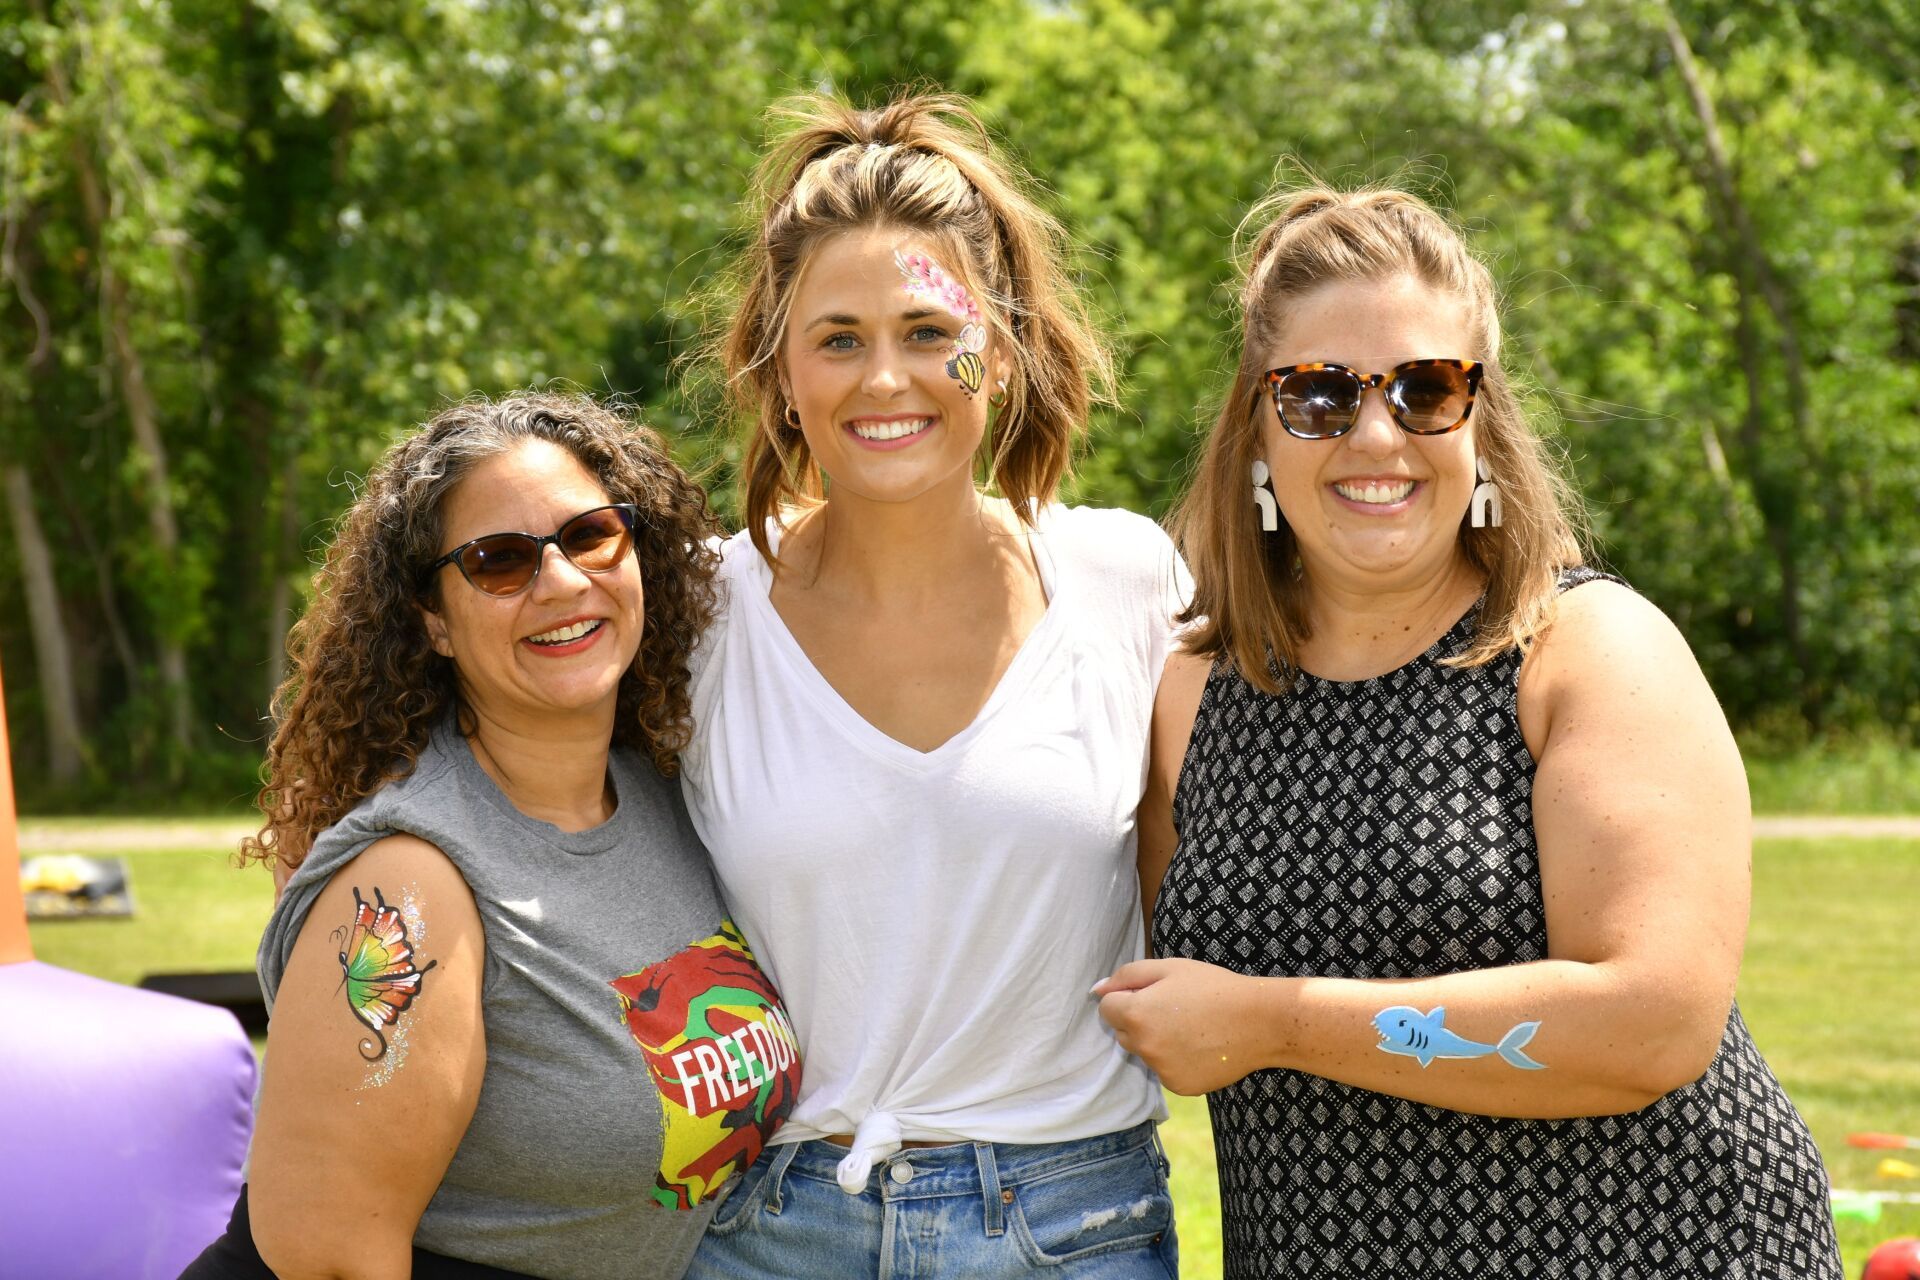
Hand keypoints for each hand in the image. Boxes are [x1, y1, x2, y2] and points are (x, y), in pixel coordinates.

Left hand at [1093, 959, 1279, 1094]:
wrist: (1258, 1022)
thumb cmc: (1213, 987)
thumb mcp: (1168, 967)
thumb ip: (1126, 976)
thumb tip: (1097, 990)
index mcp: (1136, 1014)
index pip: (1106, 1009)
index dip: (1127, 996)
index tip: (1153, 993)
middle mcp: (1143, 1047)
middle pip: (1122, 1033)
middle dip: (1138, 1020)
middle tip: (1174, 1007)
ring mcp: (1161, 1070)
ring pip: (1144, 1053)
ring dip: (1156, 1040)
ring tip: (1191, 1026)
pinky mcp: (1179, 1086)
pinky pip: (1164, 1070)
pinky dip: (1175, 1060)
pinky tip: (1199, 1046)